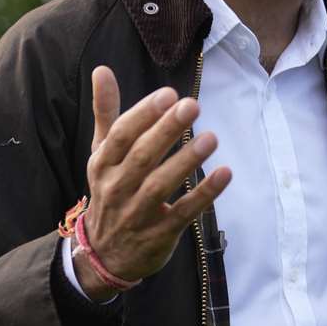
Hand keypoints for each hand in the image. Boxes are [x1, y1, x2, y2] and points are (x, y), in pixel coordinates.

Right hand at [75, 65, 232, 299]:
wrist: (105, 256)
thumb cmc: (110, 192)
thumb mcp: (102, 154)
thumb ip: (106, 112)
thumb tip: (102, 69)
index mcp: (102, 164)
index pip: (121, 136)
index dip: (143, 114)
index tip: (167, 94)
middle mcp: (116, 188)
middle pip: (142, 156)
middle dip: (167, 130)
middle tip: (192, 105)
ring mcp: (137, 213)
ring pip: (161, 185)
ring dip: (186, 161)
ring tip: (211, 137)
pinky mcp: (160, 234)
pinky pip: (184, 212)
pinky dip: (204, 195)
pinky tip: (224, 174)